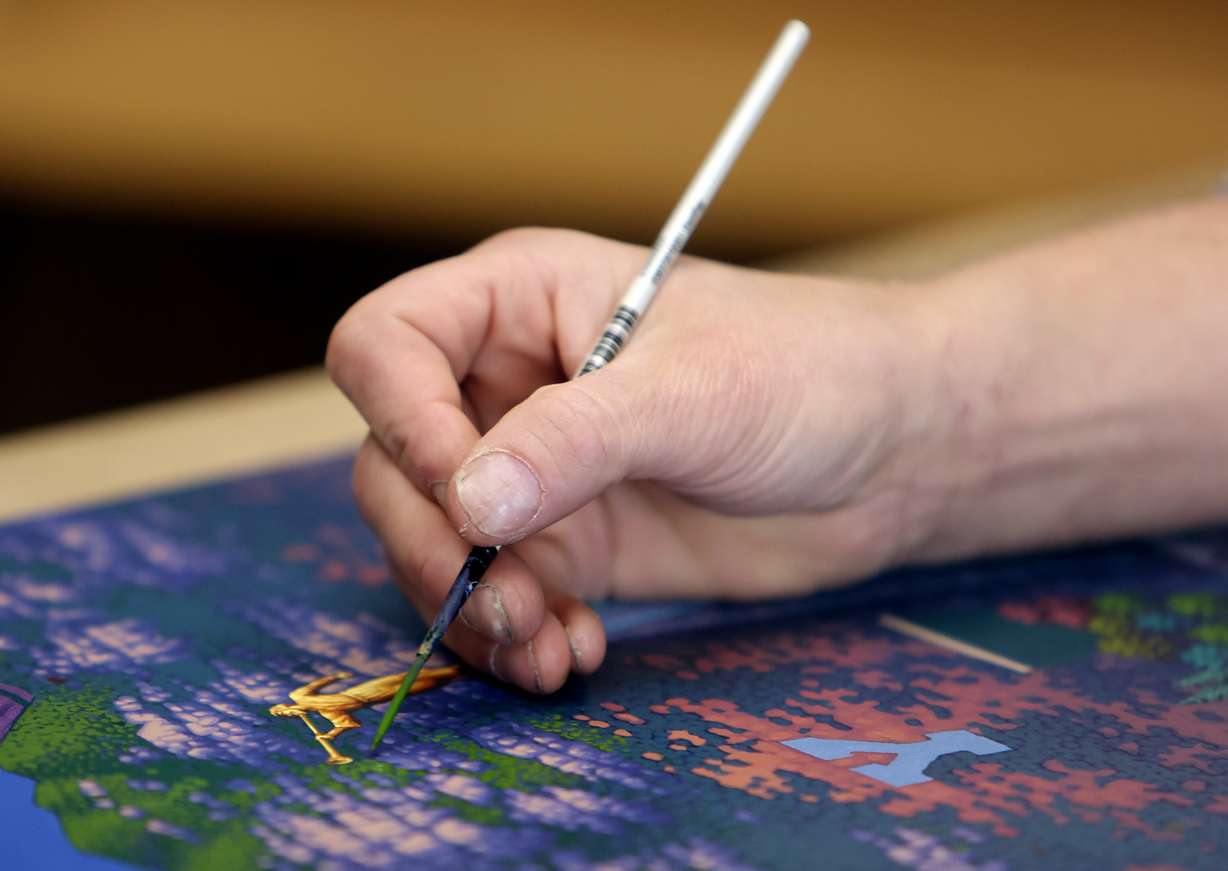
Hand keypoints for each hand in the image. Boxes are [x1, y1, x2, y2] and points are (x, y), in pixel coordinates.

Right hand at [327, 229, 939, 693]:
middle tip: (508, 602)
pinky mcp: (571, 544)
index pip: (387, 344)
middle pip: (394, 463)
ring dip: (471, 608)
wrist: (893, 456)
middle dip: (434, 544)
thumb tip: (464, 504)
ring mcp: (534, 471)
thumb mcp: (691, 394)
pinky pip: (500, 597)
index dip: (399, 418)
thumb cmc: (808, 373)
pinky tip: (573, 655)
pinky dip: (516, 638)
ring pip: (435, 544)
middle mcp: (507, 384)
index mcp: (517, 302)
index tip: (460, 490)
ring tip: (546, 647)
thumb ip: (573, 440)